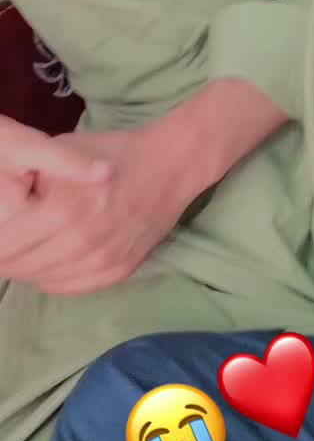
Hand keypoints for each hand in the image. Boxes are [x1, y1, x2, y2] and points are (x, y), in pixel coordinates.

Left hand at [0, 124, 195, 295]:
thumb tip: (1, 213)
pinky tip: (52, 259)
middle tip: (6, 244)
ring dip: (28, 267)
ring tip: (27, 249)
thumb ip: (26, 184)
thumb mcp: (60, 154)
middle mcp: (82, 243)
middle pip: (21, 266)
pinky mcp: (118, 272)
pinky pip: (70, 287)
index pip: (6, 245)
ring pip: (43, 280)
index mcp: (62, 210)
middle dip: (6, 256)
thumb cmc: (110, 153)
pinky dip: (53, 277)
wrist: (170, 165)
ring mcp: (102, 262)